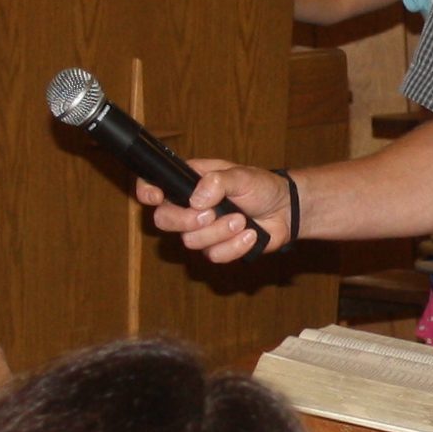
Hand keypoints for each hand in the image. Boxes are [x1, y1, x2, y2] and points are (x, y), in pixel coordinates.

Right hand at [131, 157, 291, 263]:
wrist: (285, 210)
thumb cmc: (261, 186)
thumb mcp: (241, 175)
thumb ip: (217, 182)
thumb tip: (196, 199)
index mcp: (188, 182)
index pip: (153, 185)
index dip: (147, 192)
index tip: (157, 198)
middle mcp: (188, 207)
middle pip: (164, 220)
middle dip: (187, 220)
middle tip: (212, 213)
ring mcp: (201, 230)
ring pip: (191, 241)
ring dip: (220, 231)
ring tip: (242, 219)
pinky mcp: (216, 248)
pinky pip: (214, 255)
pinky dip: (235, 245)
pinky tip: (250, 233)